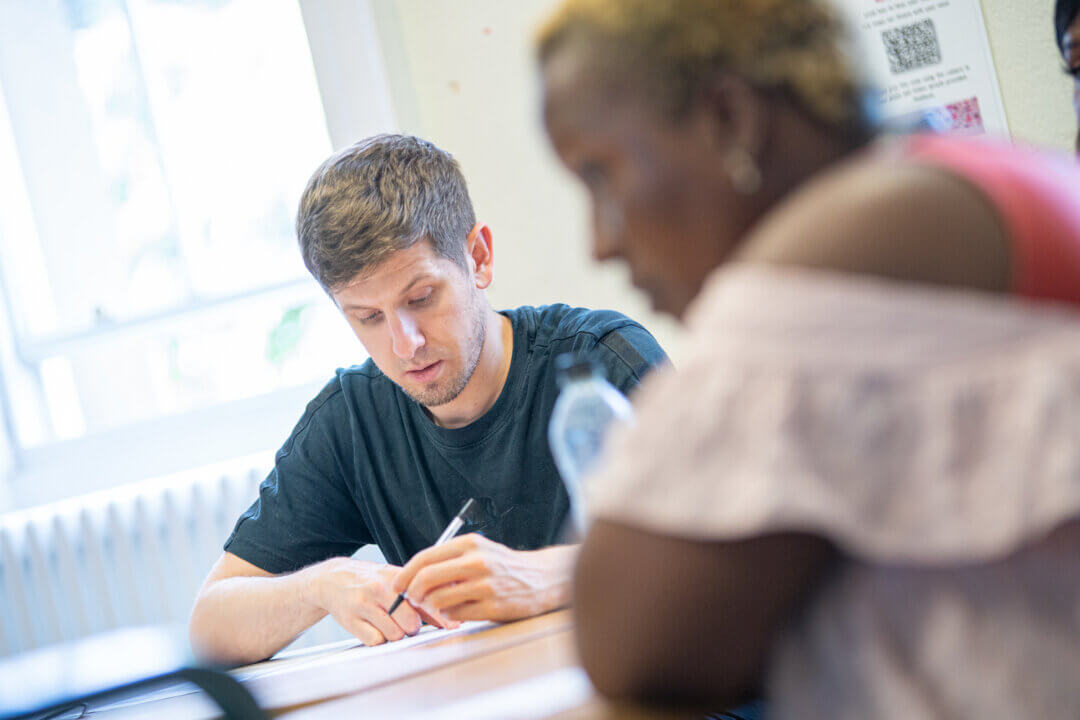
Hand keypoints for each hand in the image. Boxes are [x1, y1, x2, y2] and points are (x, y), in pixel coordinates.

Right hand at [300, 557, 458, 645]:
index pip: (423, 599)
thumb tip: (449, 611)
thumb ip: (420, 597)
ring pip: (394, 634)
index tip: (453, 625)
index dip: (440, 615)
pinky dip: (378, 639)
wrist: (333, 579)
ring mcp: (363, 604)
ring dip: (395, 633)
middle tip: (406, 622)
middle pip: (410, 622)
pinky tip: (373, 626)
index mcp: (395, 577)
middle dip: (413, 627)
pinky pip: (375, 641)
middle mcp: (379, 588)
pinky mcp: (350, 620)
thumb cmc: (370, 581)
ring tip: (387, 622)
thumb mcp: (395, 581)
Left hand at [392, 535, 577, 622]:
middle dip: (413, 593)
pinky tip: (457, 612)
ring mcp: (485, 584)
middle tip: (413, 600)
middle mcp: (476, 561)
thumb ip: (451, 559)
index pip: (425, 557)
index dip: (405, 573)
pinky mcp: (493, 605)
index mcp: (469, 544)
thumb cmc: (505, 566)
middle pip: (426, 578)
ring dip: (432, 607)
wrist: (543, 578)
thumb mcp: (479, 551)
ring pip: (438, 599)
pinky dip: (450, 616)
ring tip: (438, 607)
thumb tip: (416, 575)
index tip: (397, 585)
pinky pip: (456, 615)